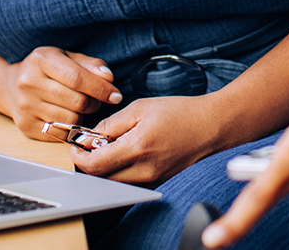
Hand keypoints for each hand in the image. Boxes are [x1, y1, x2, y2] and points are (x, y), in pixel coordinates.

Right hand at [2, 46, 121, 138]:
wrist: (10, 86)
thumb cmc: (46, 69)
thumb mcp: (67, 57)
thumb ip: (90, 65)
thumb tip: (109, 77)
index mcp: (41, 60)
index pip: (77, 78)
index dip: (101, 88)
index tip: (116, 95)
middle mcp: (29, 83)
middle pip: (76, 101)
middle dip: (95, 102)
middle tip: (98, 100)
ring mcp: (25, 106)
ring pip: (70, 119)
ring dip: (83, 115)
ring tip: (81, 106)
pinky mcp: (26, 126)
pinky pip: (59, 133)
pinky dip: (71, 128)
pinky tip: (69, 116)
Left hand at [70, 95, 225, 184]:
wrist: (211, 125)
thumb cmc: (179, 111)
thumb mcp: (142, 107)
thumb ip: (112, 124)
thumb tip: (88, 138)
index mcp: (138, 147)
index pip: (95, 164)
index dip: (79, 156)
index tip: (77, 145)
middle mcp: (143, 169)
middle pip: (101, 178)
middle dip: (90, 163)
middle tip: (92, 145)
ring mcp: (151, 179)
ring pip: (114, 182)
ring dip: (105, 168)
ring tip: (113, 145)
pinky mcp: (156, 182)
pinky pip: (128, 182)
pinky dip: (120, 171)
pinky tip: (128, 152)